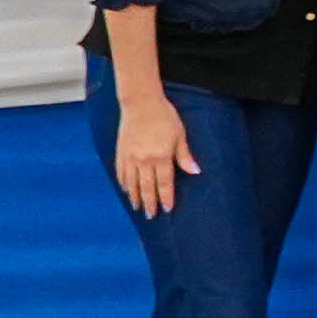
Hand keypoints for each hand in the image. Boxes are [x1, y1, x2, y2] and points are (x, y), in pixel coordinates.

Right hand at [107, 87, 193, 214]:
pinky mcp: (121, 151)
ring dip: (135, 197)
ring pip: (132, 183)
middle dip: (149, 203)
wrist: (141, 102)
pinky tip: (125, 190)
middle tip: (151, 216)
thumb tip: (195, 172)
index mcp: (161, 156)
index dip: (165, 197)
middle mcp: (144, 160)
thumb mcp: (179, 134)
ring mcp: (130, 157)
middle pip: (146, 187)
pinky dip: (123, 183)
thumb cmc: (164, 116)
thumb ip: (184, 155)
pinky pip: (120, 172)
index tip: (167, 209)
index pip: (164, 183)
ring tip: (137, 208)